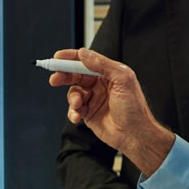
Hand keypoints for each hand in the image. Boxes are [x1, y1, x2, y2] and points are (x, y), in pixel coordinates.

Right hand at [48, 48, 174, 174]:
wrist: (135, 134)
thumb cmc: (134, 108)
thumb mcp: (122, 80)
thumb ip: (102, 64)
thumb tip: (83, 53)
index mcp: (109, 73)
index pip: (87, 61)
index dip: (71, 58)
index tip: (58, 57)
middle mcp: (100, 84)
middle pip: (76, 75)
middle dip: (64, 76)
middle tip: (54, 79)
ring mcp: (94, 99)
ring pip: (74, 93)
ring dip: (72, 98)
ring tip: (78, 104)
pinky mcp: (89, 113)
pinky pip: (74, 109)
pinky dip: (73, 112)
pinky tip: (77, 116)